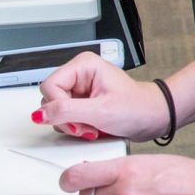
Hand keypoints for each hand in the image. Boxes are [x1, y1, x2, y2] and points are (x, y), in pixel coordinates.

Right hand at [35, 52, 169, 140]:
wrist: (154, 118)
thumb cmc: (137, 108)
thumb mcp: (100, 111)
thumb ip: (66, 111)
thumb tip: (39, 114)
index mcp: (83, 65)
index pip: (50, 86)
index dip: (58, 107)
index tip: (75, 121)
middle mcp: (79, 75)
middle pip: (51, 99)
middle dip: (66, 118)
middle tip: (86, 126)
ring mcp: (80, 90)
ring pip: (56, 110)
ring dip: (72, 125)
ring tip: (93, 127)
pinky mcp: (82, 103)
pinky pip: (66, 117)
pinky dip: (77, 127)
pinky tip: (92, 128)